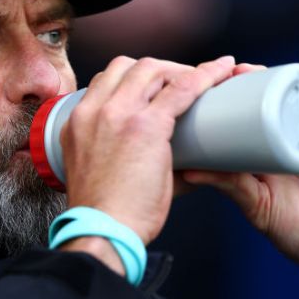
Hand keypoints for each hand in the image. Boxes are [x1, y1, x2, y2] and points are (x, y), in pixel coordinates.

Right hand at [59, 55, 236, 244]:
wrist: (102, 231)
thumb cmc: (105, 213)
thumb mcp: (99, 172)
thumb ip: (125, 157)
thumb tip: (175, 161)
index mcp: (77, 121)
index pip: (106, 79)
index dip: (134, 77)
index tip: (155, 86)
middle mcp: (94, 110)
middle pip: (130, 66)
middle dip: (159, 69)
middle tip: (182, 83)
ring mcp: (120, 114)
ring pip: (154, 69)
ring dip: (179, 70)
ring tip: (201, 80)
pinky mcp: (148, 126)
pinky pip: (182, 88)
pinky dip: (205, 76)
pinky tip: (221, 72)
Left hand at [183, 64, 298, 298]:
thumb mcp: (257, 205)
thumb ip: (229, 185)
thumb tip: (190, 171)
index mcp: (270, 152)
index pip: (248, 116)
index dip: (231, 99)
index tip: (208, 87)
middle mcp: (294, 139)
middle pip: (273, 99)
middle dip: (252, 81)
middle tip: (230, 72)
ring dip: (280, 80)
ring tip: (255, 73)